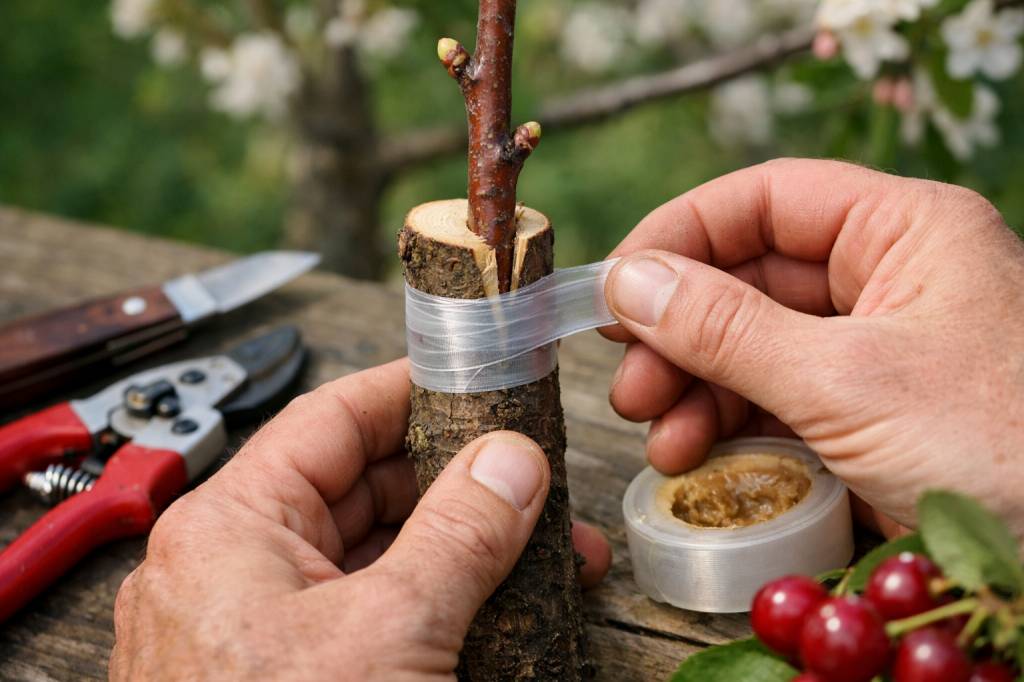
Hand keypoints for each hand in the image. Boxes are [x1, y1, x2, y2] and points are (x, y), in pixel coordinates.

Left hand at [110, 359, 609, 679]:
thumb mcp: (391, 634)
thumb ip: (458, 535)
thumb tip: (510, 462)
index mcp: (231, 527)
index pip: (333, 418)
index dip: (410, 389)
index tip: (475, 375)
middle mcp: (239, 568)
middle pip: (363, 486)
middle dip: (459, 479)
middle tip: (533, 477)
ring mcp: (266, 627)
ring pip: (377, 553)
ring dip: (461, 546)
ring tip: (546, 549)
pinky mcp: (297, 674)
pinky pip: (374, 613)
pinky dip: (438, 602)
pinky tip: (502, 606)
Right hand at [602, 158, 1023, 537]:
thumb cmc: (998, 451)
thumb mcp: (845, 382)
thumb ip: (727, 328)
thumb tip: (628, 282)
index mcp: (905, 232)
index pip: (768, 200)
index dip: (681, 233)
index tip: (616, 286)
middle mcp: (887, 281)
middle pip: (748, 279)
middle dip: (680, 331)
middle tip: (631, 384)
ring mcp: (873, 354)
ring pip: (751, 347)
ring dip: (693, 389)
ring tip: (661, 439)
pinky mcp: (862, 418)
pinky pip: (773, 404)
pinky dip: (726, 429)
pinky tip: (695, 462)